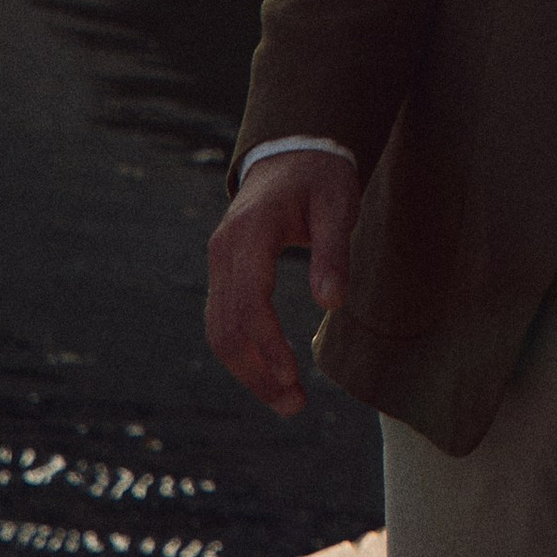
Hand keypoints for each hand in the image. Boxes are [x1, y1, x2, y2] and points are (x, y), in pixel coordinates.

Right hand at [205, 151, 357, 417]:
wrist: (293, 150)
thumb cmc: (321, 177)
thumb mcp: (338, 204)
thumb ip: (334, 251)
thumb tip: (332, 303)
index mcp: (250, 232)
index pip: (249, 302)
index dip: (268, 345)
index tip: (293, 378)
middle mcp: (223, 250)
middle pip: (226, 327)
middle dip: (257, 373)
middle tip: (296, 406)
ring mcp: (218, 261)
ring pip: (219, 330)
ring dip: (249, 371)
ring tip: (289, 400)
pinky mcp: (224, 272)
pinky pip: (224, 320)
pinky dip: (245, 352)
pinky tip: (275, 371)